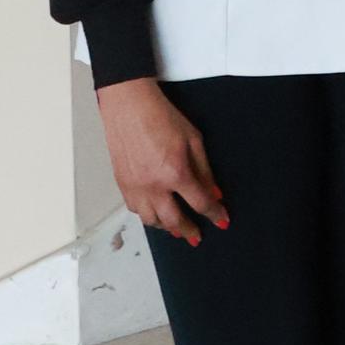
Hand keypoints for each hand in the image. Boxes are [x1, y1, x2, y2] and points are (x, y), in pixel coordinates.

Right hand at [96, 77, 229, 246]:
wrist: (129, 107)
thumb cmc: (162, 118)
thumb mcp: (194, 140)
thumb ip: (204, 170)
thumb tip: (214, 193)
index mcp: (176, 173)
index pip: (200, 203)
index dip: (214, 213)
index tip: (222, 220)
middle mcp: (154, 186)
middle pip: (174, 220)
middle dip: (189, 230)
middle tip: (197, 237)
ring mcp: (135, 188)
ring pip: (151, 220)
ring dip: (166, 227)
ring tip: (177, 227)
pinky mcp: (122, 185)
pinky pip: (135, 210)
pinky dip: (148, 216)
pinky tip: (155, 213)